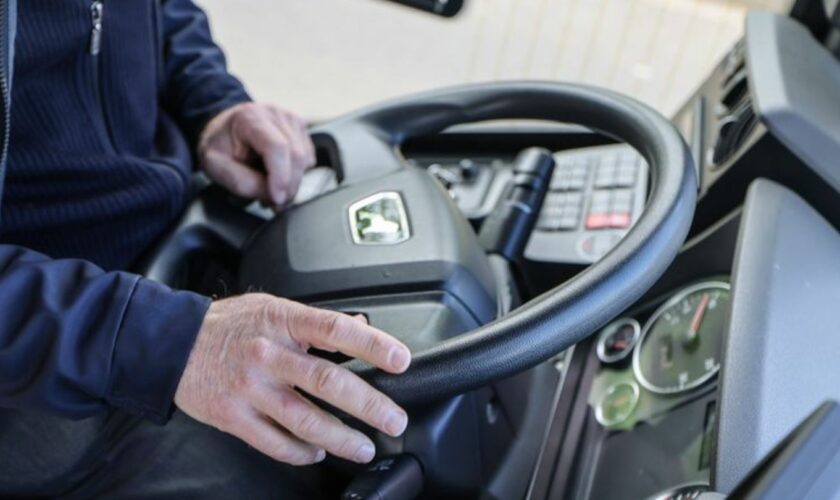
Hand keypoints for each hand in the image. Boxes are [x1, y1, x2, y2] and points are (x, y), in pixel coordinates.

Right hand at [174, 294, 411, 465]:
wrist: (170, 344)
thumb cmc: (227, 325)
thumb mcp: (270, 307)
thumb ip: (313, 320)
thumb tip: (359, 323)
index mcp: (282, 320)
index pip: (336, 329)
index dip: (372, 345)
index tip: (400, 360)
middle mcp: (268, 353)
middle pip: (327, 380)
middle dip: (368, 404)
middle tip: (394, 420)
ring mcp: (249, 387)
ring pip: (304, 419)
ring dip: (340, 437)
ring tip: (364, 447)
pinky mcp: (233, 415)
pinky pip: (274, 441)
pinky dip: (301, 452)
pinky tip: (318, 453)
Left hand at [198, 102, 315, 205]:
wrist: (225, 129)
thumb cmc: (220, 146)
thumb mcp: (216, 166)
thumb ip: (242, 182)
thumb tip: (272, 195)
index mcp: (251, 118)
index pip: (276, 147)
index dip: (281, 176)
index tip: (277, 199)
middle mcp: (276, 114)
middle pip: (296, 156)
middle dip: (288, 186)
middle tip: (273, 204)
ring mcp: (292, 120)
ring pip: (305, 160)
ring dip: (292, 183)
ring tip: (271, 188)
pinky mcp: (301, 130)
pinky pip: (308, 160)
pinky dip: (297, 174)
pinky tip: (279, 174)